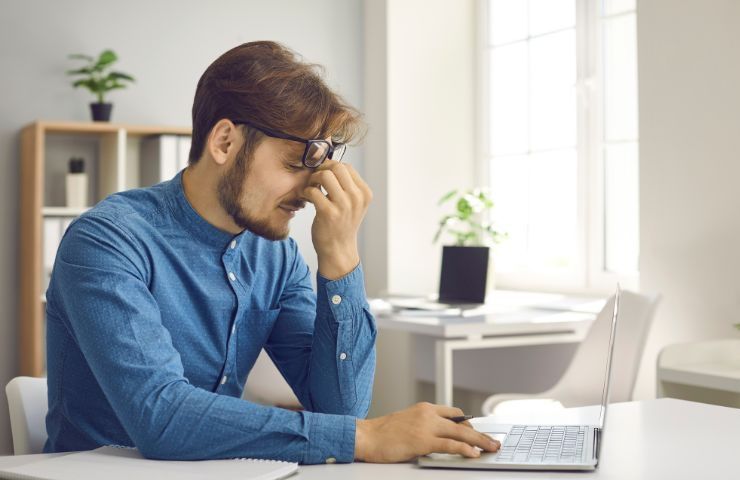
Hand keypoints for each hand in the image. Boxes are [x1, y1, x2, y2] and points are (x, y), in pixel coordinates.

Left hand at [302, 160, 371, 278]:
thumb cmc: (342, 224)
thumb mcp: (353, 204)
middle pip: (337, 167)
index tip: (323, 174)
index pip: (347, 167)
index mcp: (364, 193)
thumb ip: (346, 185)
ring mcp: (344, 206)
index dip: (331, 166)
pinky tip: (305, 198)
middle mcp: (357, 198)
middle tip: (314, 178)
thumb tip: (329, 164)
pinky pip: (313, 191)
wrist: (339, 250)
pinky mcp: (329, 214)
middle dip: (322, 169)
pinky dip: (306, 192)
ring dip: (313, 178)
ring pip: (325, 176)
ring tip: (310, 187)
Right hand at [354, 402, 499, 462]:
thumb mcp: (407, 423)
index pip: (454, 412)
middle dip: (480, 434)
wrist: (366, 436)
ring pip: (460, 433)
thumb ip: (424, 426)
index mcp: (424, 408)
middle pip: (462, 423)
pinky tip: (473, 453)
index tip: (478, 432)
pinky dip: (464, 449)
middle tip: (493, 441)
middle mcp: (428, 413)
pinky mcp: (422, 440)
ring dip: (479, 442)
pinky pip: (449, 445)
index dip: (469, 424)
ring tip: (490, 448)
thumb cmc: (383, 433)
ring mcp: (426, 426)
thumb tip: (440, 438)